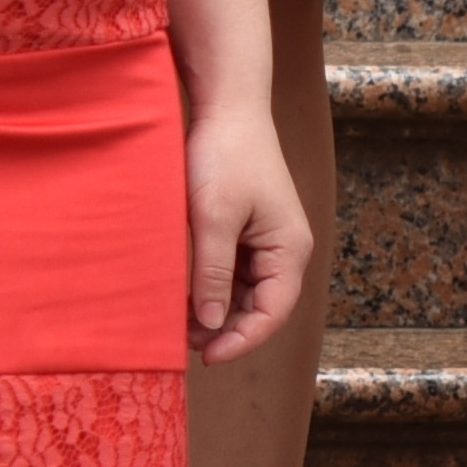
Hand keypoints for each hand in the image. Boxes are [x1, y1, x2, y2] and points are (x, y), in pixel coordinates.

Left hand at [179, 95, 307, 361]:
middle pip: (261, 308)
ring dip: (216, 312)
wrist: (227, 110)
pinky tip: (183, 296)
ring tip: (177, 324)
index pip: (274, 312)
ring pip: (245, 294)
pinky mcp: (246, 232)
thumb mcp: (214, 219)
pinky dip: (210, 290)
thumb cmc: (225, 157)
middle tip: (181, 345)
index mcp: (289, 248)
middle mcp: (284, 250)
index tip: (204, 357)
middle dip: (226, 330)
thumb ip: (213, 274)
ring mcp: (265, 242)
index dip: (242, 340)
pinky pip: (233, 274)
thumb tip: (211, 325)